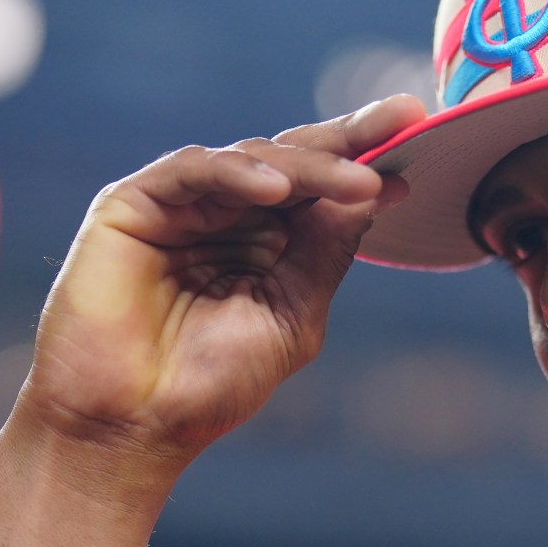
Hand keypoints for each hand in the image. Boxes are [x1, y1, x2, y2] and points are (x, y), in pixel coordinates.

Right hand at [12, 95, 424, 495]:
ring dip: (309, 166)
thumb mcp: (290, 317)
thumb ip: (323, 255)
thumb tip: (373, 192)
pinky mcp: (131, 205)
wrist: (129, 428)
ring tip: (358, 181)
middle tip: (400, 118)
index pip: (320, 189)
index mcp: (264, 243)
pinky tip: (278, 187)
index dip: (365, 161)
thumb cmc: (206, 386)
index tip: (418, 134)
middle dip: (348, 140)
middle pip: (292, 159)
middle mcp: (223, 216)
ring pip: (251, 159)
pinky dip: (237, 172)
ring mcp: (178, 207)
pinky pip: (192, 170)